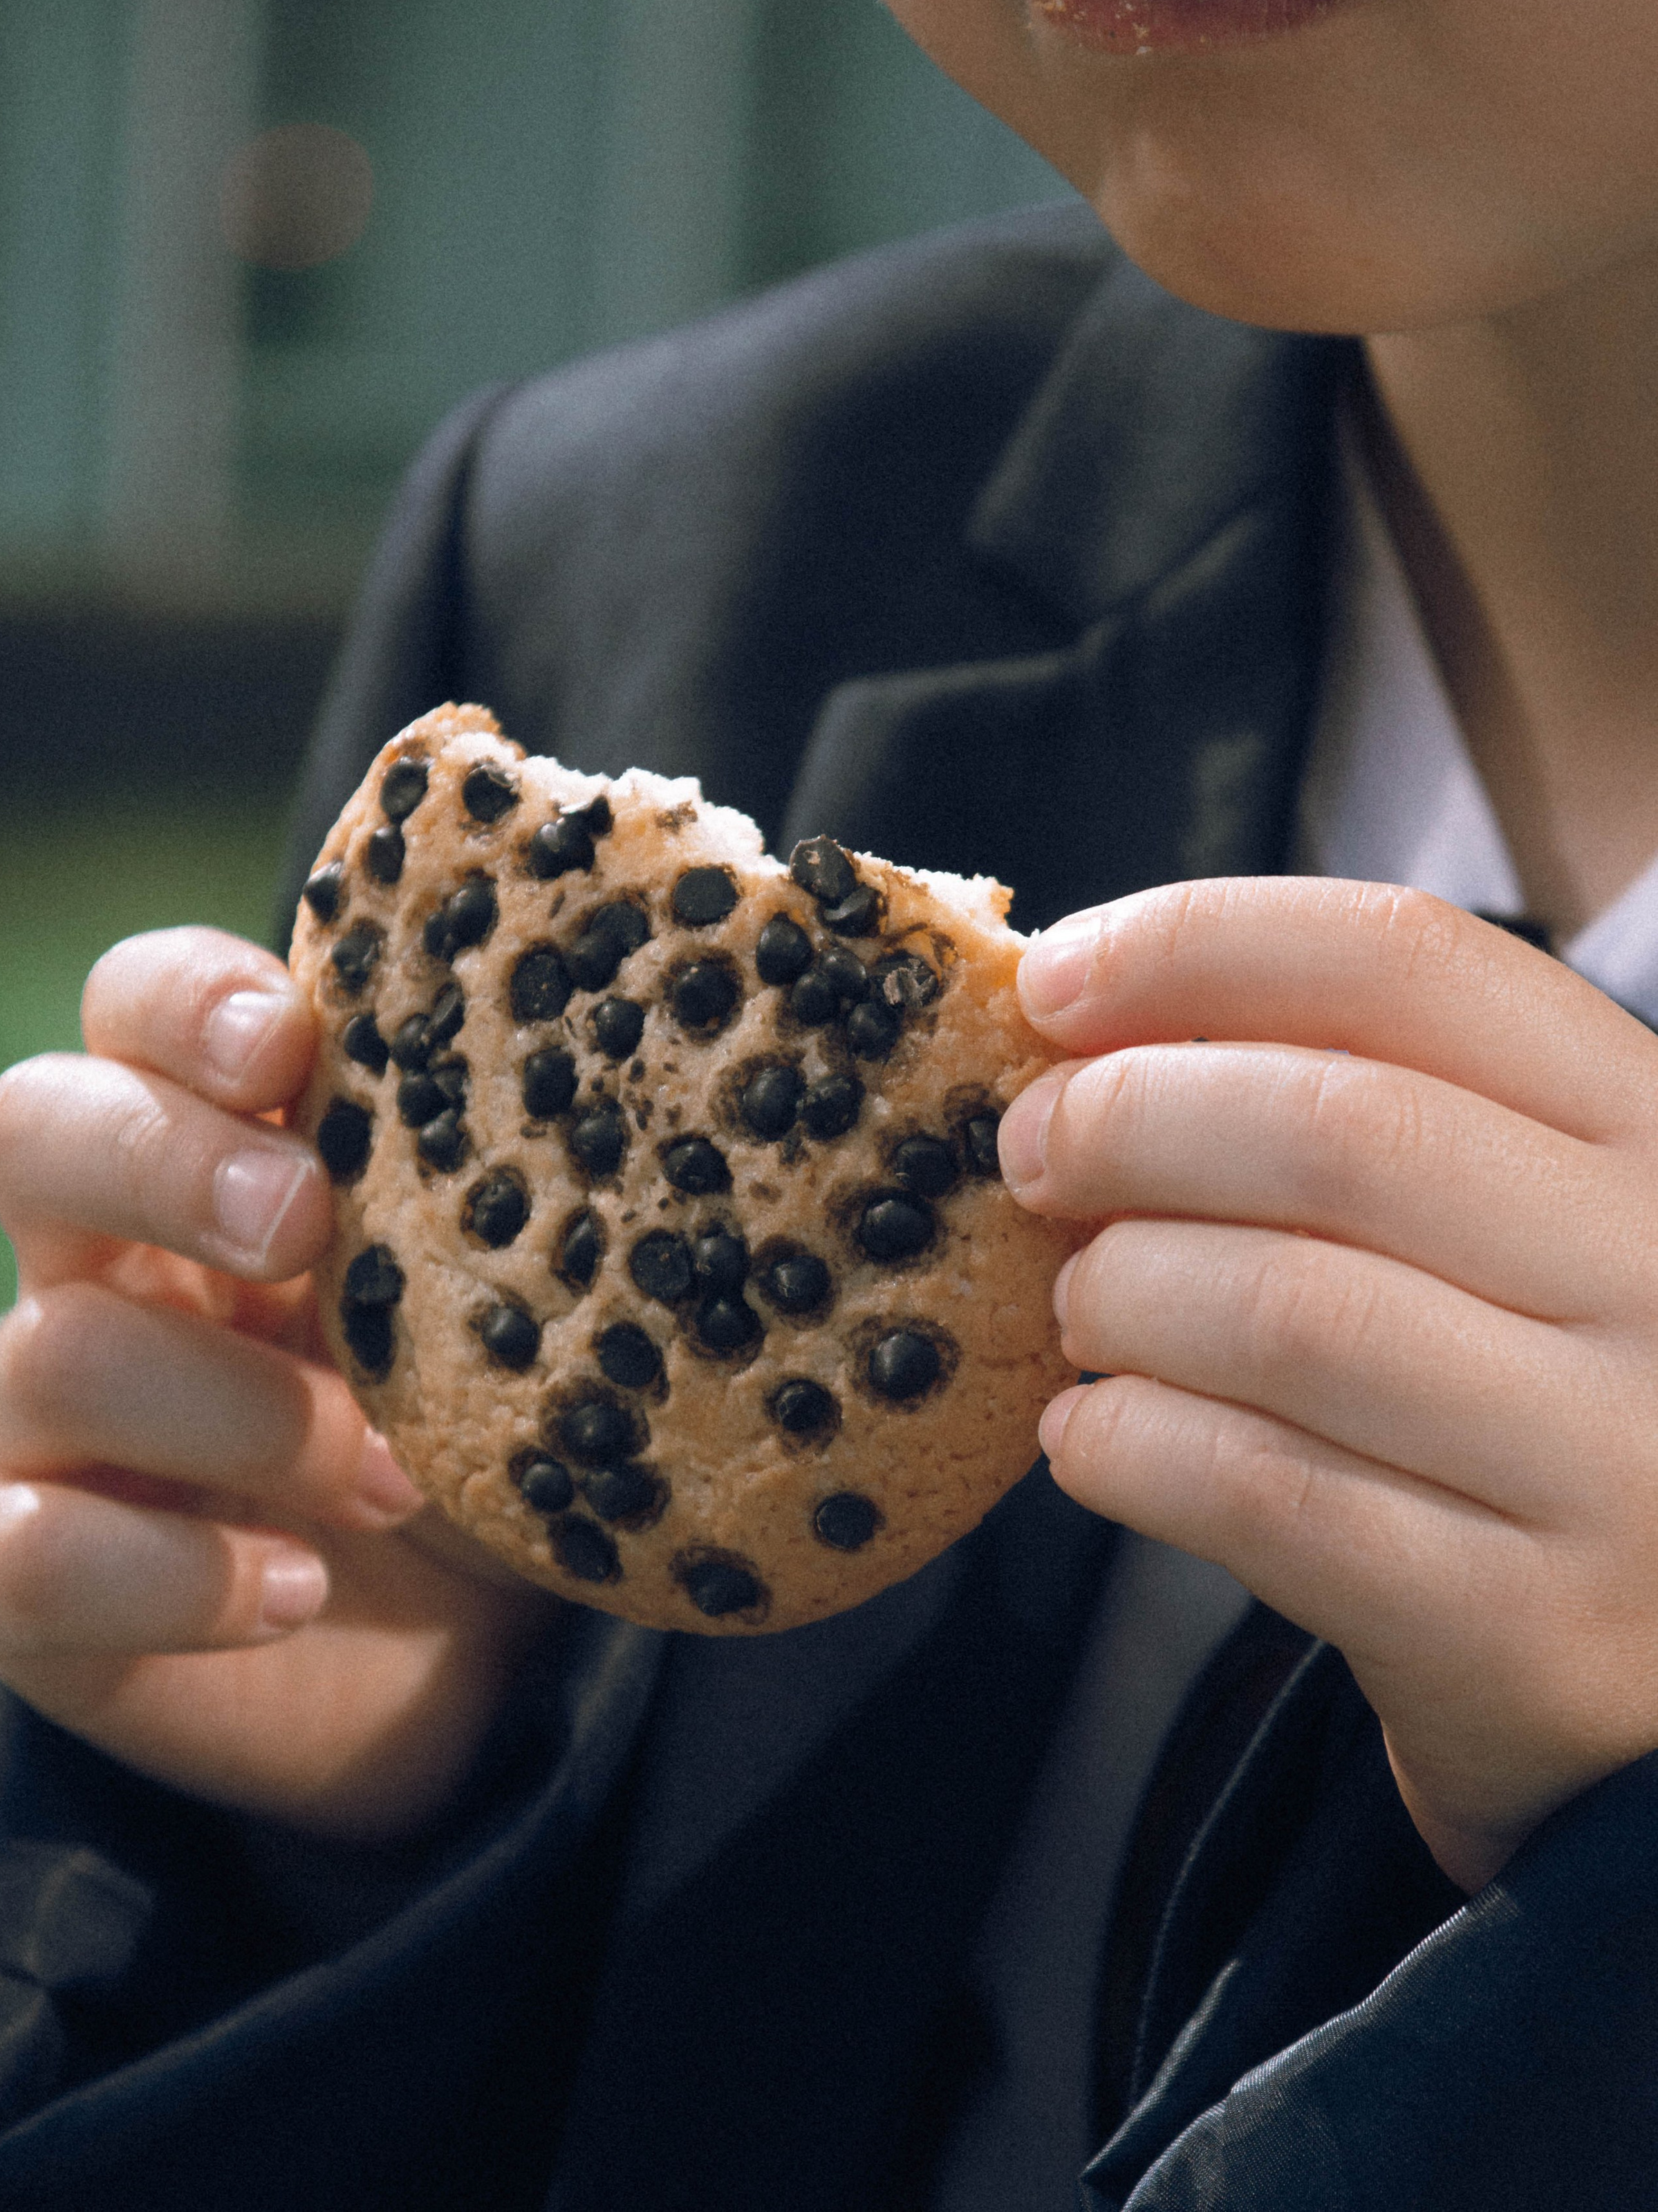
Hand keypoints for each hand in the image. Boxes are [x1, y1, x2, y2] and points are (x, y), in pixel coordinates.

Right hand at [0, 926, 556, 1840]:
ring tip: (397, 1478)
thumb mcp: (526, 1285)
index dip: (184, 998)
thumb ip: (531, 1175)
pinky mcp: (39, 1585)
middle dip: (165, 1159)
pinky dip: (176, 1576)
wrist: (479, 1661)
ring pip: (52, 1353)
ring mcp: (57, 1422)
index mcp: (226, 1144)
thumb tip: (691, 1052)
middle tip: (306, 1221)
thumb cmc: (500, 1417)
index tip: (291, 1039)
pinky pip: (26, 1557)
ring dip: (242, 1411)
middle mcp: (117, 1257)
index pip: (138, 1005)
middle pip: (35, 1127)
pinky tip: (298, 1590)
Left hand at [1000, 877, 1657, 1892]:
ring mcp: (1615, 1460)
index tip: (1050, 980)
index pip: (1407, 961)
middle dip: (1124, 1122)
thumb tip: (1077, 1019)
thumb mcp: (1508, 1214)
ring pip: (1284, 1313)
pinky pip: (1265, 1494)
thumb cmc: (1532, 1398)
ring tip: (1081, 1312)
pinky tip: (1092, 1438)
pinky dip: (1131, 1448)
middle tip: (1028, 1154)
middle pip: (1328, 1127)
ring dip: (1119, 1296)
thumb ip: (1346, 1104)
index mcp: (1653, 1126)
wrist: (1653, 1678)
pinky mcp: (1528, 1628)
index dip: (1196, 945)